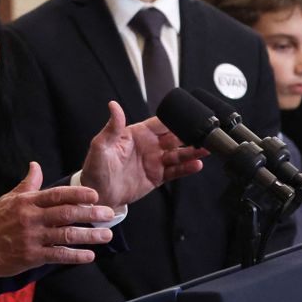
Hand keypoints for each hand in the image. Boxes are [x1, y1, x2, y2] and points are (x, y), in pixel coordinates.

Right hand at [0, 162, 115, 280]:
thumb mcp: (9, 200)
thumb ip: (27, 184)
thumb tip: (35, 165)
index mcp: (26, 202)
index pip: (56, 195)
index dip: (78, 194)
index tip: (95, 195)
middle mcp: (30, 218)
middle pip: (66, 213)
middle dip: (90, 213)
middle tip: (109, 213)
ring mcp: (32, 238)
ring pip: (66, 235)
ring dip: (89, 236)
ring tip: (106, 235)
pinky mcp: (31, 256)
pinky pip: (58, 254)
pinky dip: (75, 256)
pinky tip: (89, 255)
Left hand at [79, 101, 206, 209]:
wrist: (97, 196)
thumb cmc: (95, 169)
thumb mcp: (101, 146)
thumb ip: (112, 127)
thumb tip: (113, 105)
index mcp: (136, 134)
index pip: (160, 123)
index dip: (174, 120)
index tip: (188, 117)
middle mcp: (148, 146)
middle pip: (174, 137)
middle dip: (189, 135)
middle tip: (204, 134)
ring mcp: (154, 161)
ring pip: (178, 154)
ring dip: (193, 151)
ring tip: (206, 149)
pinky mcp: (157, 177)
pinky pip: (175, 171)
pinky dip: (187, 168)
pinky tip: (196, 165)